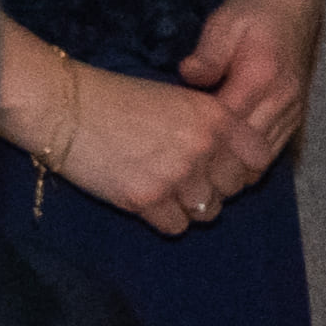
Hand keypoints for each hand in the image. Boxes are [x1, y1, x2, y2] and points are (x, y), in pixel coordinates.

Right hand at [26, 54, 254, 232]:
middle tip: (189, 181)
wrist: (67, 108)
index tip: (226, 169)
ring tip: (168, 191)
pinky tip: (149, 202)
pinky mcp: (146, 199)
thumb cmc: (118, 99)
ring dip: (190, 205)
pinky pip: (175, 226)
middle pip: (232, 189)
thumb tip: (230, 155)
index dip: (244, 167)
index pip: (258, 157)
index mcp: (216, 117)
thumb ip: (210, 125)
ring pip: (207, 211)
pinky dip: (165, 219)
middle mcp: (203, 147)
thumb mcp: (178, 99)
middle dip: (215, 188)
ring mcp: (176, 175)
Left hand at [171, 0, 322, 176]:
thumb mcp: (224, 24)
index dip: (205, 150)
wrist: (294, 4)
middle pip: (249, 151)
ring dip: (236, 174)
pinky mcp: (296, 114)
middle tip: (186, 185)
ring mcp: (293, 109)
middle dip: (218, 171)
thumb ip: (208, 53)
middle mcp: (282, 98)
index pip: (230, 126)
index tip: (176, 162)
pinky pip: (274, 151)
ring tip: (204, 186)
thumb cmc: (252, 13)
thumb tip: (188, 76)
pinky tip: (229, 172)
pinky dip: (252, 166)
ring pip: (264, 157)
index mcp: (261, 77)